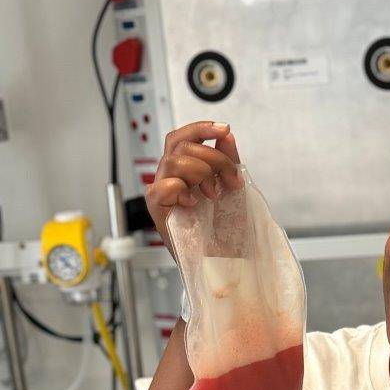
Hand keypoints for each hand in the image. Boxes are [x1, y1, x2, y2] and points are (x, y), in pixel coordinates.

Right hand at [145, 121, 241, 248]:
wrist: (225, 261)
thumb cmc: (224, 232)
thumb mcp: (231, 191)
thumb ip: (227, 161)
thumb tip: (226, 136)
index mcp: (184, 172)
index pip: (182, 138)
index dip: (201, 128)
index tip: (224, 130)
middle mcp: (170, 178)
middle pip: (181, 146)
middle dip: (213, 157)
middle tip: (230, 181)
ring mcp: (162, 194)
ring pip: (174, 161)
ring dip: (201, 173)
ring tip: (213, 194)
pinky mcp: (159, 211)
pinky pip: (164, 187)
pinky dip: (182, 190)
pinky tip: (194, 203)